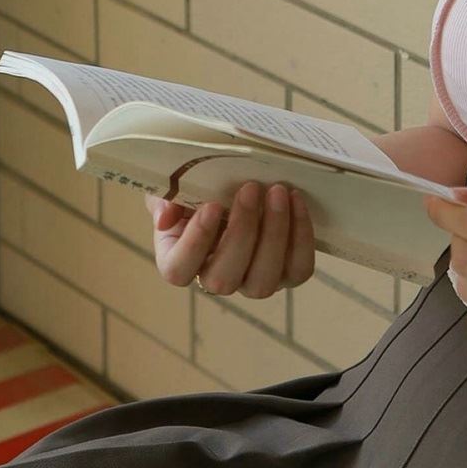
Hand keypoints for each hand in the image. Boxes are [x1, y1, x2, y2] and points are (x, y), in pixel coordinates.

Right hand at [147, 180, 314, 299]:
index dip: (195, 242)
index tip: (212, 205)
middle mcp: (216, 279)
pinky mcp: (286, 274)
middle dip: (241, 231)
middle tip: (250, 188)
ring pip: (263, 280)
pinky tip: (296, 200)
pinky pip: (298, 269)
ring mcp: (252, 282)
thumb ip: (165, 198)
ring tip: (278, 192)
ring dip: (274, 234)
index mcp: (179, 260)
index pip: (179, 270)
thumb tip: (165, 218)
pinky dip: (301, 236)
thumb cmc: (200, 188)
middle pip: (224, 278)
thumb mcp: (174, 186)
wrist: (238, 185)